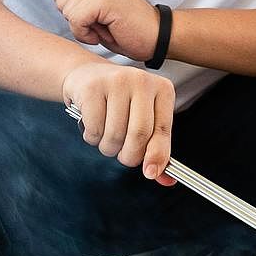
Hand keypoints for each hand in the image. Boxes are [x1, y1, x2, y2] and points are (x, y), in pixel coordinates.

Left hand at [43, 0, 161, 61]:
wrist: (156, 37)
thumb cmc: (125, 27)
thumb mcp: (89, 9)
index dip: (68, 6)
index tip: (92, 13)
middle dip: (75, 19)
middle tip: (101, 22)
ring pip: (67, 10)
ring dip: (82, 28)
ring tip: (104, 26)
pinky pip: (76, 20)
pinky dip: (86, 34)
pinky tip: (103, 33)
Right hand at [63, 59, 176, 181]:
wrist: (88, 76)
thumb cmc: (120, 103)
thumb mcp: (144, 120)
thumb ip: (155, 148)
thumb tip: (166, 180)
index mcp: (162, 89)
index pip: (162, 130)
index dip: (157, 155)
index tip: (150, 173)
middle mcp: (142, 81)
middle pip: (139, 135)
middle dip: (129, 156)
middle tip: (122, 154)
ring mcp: (116, 81)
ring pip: (115, 135)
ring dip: (108, 148)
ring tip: (106, 135)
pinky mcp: (92, 87)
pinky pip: (94, 130)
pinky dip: (92, 137)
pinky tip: (92, 124)